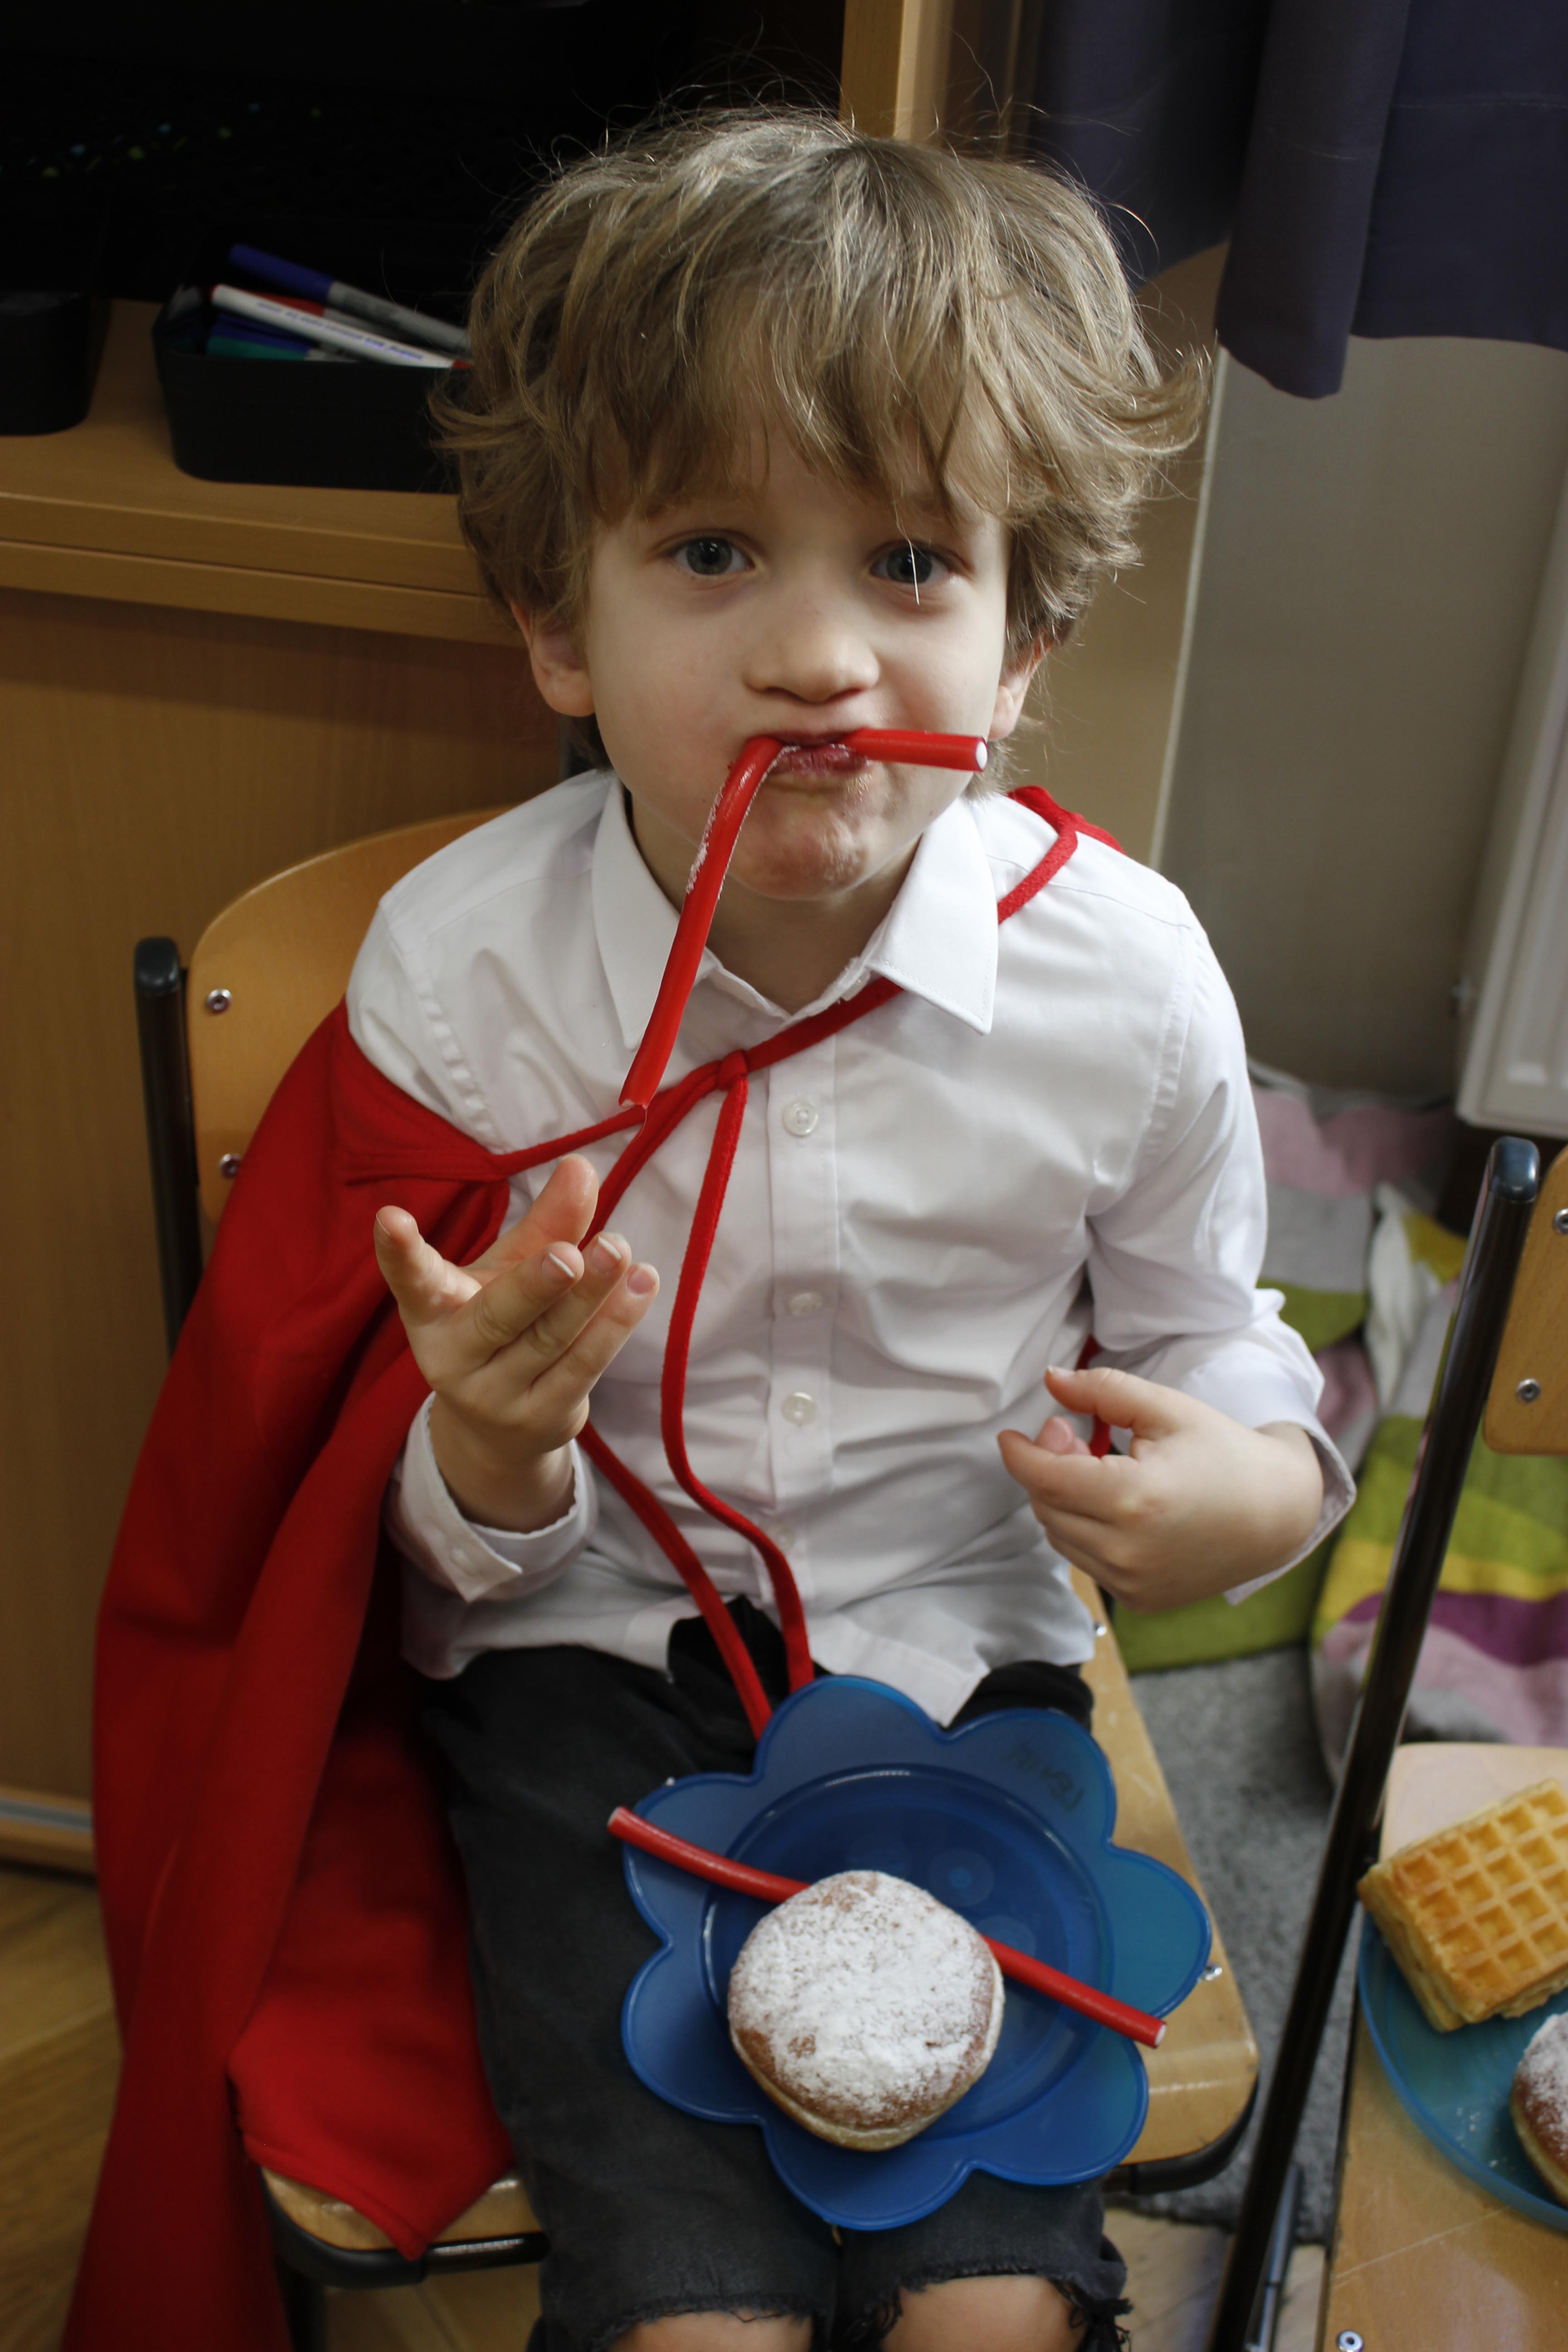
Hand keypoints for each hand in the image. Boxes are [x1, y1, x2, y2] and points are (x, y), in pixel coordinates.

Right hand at [374, 1155, 657, 1532]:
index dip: (400, 1251)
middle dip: (534, 1284)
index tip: (389, 1216)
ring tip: (618, 1249)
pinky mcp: (543, 1418)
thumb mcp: (509, 1273)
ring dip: (591, 1295)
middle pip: (498, 1316)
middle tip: (568, 1254)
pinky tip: (642, 1284)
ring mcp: (497, 1395)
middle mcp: (454, 1358)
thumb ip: (546, 1224)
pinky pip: (583, 1366)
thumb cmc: (500, 1328)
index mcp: (432, 1312)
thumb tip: (582, 1166)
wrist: (498, 1432)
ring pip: (550, 1339)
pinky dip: (615, 1324)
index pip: (414, 1280)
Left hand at [997, 1364, 1323, 1611]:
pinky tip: (1117, 1506)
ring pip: (1061, 1537)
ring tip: (1100, 1469)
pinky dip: (1086, 1532)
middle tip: (1073, 1437)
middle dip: (1046, 1469)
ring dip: (1064, 1501)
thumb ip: (1103, 1390)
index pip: (1045, 1478)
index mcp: (1133, 1500)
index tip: (1011, 1435)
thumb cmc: (1224, 1453)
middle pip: (1047, 1507)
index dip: (1020, 1454)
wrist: (1277, 1514)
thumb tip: (1051, 1380)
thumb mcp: (1166, 1409)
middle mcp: (1128, 1551)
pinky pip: (1086, 1562)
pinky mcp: (1140, 1600)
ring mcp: (1133, 1583)